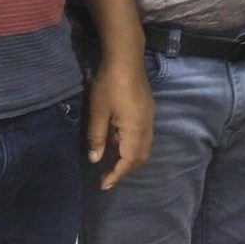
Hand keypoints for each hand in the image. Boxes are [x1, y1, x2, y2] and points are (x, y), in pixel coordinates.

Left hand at [88, 56, 153, 189]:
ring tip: (112, 164)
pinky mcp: (147, 111)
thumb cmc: (109, 85)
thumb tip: (95, 159)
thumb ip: (97, 137)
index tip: (103, 185)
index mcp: (135, 129)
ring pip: (144, 147)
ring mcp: (149, 118)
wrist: (126, 58)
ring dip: (130, 159)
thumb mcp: (97, 112)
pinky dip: (132, 147)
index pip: (129, 160)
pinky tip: (118, 143)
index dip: (117, 175)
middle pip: (140, 156)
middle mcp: (147, 127)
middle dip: (125, 170)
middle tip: (107, 178)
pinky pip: (143, 137)